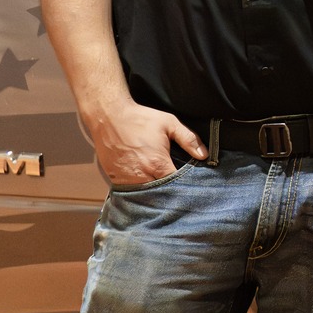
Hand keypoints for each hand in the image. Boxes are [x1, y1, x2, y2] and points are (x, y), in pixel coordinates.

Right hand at [87, 101, 204, 186]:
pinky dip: (137, 193)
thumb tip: (204, 155)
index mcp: (157, 163)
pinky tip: (145, 189)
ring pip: (144, 196)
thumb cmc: (140, 119)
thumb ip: (189, 139)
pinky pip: (129, 192)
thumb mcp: (169, 123)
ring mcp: (126, 179)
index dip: (183, 187)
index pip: (176, 186)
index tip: (189, 187)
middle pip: (160, 195)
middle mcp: (141, 175)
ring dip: (153, 196)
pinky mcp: (114, 178)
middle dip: (169, 195)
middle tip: (177, 195)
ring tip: (162, 194)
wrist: (108, 116)